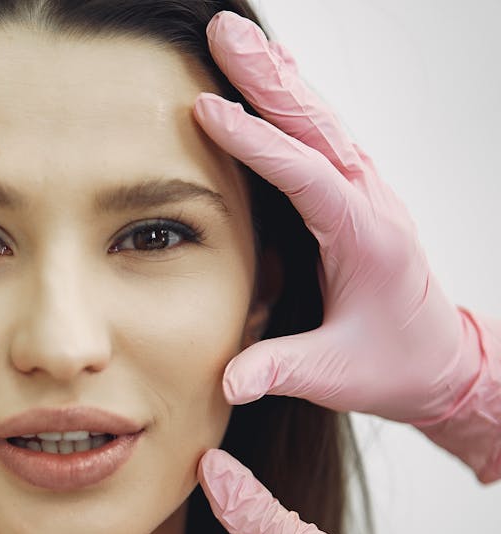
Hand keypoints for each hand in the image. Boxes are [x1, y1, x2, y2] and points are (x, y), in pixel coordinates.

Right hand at [195, 13, 496, 433]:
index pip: (305, 176)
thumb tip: (229, 385)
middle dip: (267, 76)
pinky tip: (270, 73)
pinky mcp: (354, 195)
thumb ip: (279, 370)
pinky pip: (321, 135)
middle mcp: (369, 202)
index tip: (208, 110)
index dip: (256, 143)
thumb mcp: (333, 374)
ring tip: (235, 36)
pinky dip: (291, 99)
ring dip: (277, 75)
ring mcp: (364, 193)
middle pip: (315, 125)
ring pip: (319, 120)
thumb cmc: (388, 366)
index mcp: (366, 237)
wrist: (439, 363)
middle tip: (223, 32)